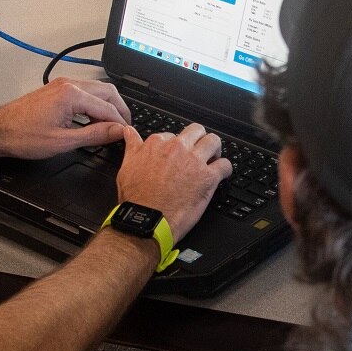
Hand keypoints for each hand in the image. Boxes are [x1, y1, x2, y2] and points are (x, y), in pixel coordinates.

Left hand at [0, 79, 129, 160]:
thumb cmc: (23, 136)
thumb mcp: (63, 141)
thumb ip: (94, 135)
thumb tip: (116, 131)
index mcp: (71, 95)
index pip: (107, 107)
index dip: (120, 123)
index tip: (127, 135)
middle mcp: (68, 84)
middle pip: (107, 91)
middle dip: (119, 110)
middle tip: (124, 128)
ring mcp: (62, 85)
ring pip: (97, 90)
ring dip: (107, 106)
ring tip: (110, 127)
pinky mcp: (57, 89)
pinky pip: (84, 92)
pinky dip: (94, 104)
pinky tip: (92, 120)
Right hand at [115, 122, 229, 241]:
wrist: (147, 220)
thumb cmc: (136, 198)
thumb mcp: (126, 167)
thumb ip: (132, 147)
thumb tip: (129, 132)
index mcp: (158, 144)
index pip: (173, 134)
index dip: (176, 145)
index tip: (177, 155)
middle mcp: (177, 148)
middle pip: (196, 130)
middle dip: (198, 139)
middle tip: (198, 152)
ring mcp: (194, 161)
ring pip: (214, 141)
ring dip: (214, 149)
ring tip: (212, 158)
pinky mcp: (208, 178)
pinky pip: (225, 165)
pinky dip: (225, 169)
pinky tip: (220, 175)